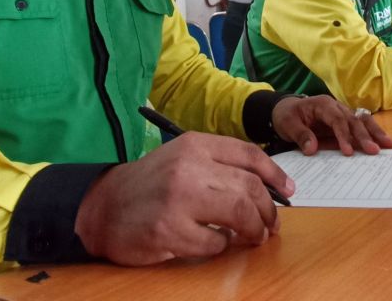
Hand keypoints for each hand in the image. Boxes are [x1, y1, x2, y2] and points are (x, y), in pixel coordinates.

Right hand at [75, 132, 291, 264]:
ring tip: (253, 236)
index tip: (289, 190)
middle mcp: (188, 167)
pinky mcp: (168, 230)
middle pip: (250, 187)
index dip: (276, 174)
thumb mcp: (182, 160)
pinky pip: (214, 242)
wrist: (102, 207)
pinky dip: (222, 246)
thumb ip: (219, 167)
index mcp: (195, 145)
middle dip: (268, 210)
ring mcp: (178, 198)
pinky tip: (215, 242)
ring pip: (239, 212)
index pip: (249, 155)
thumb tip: (268, 189)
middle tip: (270, 225)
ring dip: (254, 229)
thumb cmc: (150, 185)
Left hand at [271, 95, 391, 155]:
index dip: (344, 135)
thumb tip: (312, 148)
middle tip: (374, 151)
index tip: (348, 152)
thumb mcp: (288, 124)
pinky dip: (372, 133)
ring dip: (374, 132)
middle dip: (364, 136)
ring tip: (388, 144)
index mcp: (322, 104)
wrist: (286, 109)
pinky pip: (360, 125)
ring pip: (362, 120)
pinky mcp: (344, 121)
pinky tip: (382, 142)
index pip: (337, 119)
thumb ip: (300, 135)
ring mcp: (342, 113)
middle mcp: (336, 106)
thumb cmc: (287, 116)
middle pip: (353, 120)